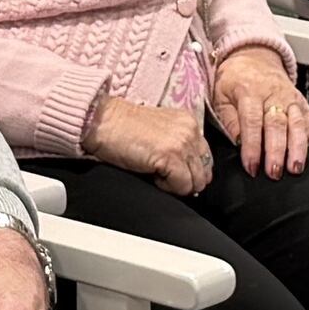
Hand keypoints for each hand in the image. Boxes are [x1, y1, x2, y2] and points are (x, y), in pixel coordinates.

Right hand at [85, 93, 212, 195]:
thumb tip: (191, 175)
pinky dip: (168, 187)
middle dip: (186, 180)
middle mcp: (190, 130)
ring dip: (176, 184)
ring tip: (156, 173)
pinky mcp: (171, 156)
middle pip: (204, 173)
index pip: (206, 158)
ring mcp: (182, 143)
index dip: (191, 171)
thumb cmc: (123, 128)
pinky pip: (182, 186)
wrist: (102, 122)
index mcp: (189, 122)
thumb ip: (179, 145)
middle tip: (163, 175)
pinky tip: (152, 175)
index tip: (174, 173)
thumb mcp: (161, 131)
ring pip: (196, 182)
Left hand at [208, 39, 308, 176]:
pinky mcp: (304, 106)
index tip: (252, 166)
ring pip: (298, 125)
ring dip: (299, 149)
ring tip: (296, 168)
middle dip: (278, 151)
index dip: (253, 146)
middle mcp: (274, 96)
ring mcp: (292, 101)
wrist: (253, 57)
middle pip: (278, 125)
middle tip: (275, 172)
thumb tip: (237, 143)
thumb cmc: (235, 78)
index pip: (253, 122)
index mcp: (250, 92)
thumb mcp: (221, 95)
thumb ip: (229, 119)